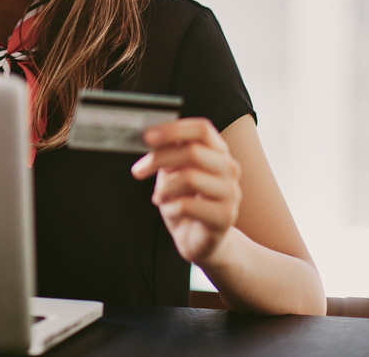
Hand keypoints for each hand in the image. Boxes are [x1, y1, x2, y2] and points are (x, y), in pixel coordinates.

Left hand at [130, 118, 241, 264]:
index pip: (202, 129)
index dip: (174, 129)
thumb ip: (168, 154)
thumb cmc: (185, 202)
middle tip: (138, 170)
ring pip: (190, 177)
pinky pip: (188, 205)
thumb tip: (150, 136)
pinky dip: (170, 207)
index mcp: (217, 152)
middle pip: (192, 152)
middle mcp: (229, 169)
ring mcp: (230, 193)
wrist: (199, 240)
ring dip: (164, 188)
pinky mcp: (225, 217)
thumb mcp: (173, 173)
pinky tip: (170, 211)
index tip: (147, 136)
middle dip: (159, 159)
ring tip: (159, 197)